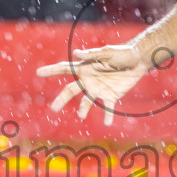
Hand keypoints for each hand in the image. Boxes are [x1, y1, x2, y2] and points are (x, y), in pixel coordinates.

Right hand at [36, 44, 150, 125]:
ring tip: (81, 116)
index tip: (38, 73)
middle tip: (53, 109)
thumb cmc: (122, 53)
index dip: (51, 71)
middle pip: (71, 90)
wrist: (138, 61)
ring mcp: (99, 89)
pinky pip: (107, 108)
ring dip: (83, 109)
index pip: (65, 69)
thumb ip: (92, 55)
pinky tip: (107, 123)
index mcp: (85, 68)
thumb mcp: (107, 52)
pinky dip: (107, 116)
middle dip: (61, 99)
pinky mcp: (111, 96)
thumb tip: (76, 54)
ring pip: (86, 101)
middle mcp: (88, 80)